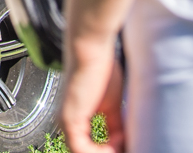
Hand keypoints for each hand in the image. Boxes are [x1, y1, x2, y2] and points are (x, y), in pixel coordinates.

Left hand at [60, 36, 126, 151]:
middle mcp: (66, 124)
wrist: (91, 49)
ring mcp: (65, 123)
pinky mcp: (69, 120)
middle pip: (85, 152)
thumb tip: (125, 143)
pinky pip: (81, 150)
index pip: (89, 149)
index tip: (127, 145)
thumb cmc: (100, 68)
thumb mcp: (111, 106)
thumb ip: (115, 127)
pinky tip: (117, 142)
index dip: (109, 150)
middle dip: (108, 152)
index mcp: (75, 121)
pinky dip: (100, 152)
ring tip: (124, 143)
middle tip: (127, 147)